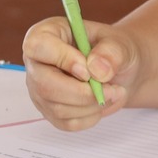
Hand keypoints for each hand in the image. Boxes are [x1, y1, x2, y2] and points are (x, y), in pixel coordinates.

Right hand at [22, 17, 140, 130]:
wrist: (120, 72)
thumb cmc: (114, 51)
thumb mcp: (121, 43)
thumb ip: (111, 52)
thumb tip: (96, 69)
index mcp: (47, 34)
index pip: (38, 46)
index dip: (63, 59)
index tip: (88, 71)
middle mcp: (37, 63)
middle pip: (45, 85)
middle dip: (82, 93)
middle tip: (111, 89)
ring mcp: (40, 89)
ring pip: (58, 108)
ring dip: (92, 105)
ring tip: (114, 91)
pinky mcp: (50, 111)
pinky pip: (66, 123)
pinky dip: (91, 117)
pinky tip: (103, 102)